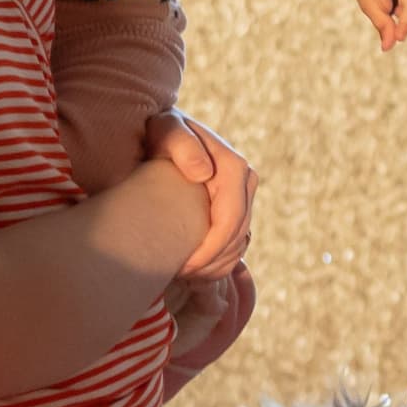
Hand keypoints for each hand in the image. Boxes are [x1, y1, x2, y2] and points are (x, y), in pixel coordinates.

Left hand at [148, 110, 256, 280]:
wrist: (164, 131)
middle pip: (237, 238)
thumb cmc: (160, 131)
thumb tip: (204, 174)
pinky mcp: (237, 206)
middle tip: (178, 275)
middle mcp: (246, 182)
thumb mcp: (166, 130)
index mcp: (234, 168)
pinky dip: (219, 261)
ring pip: (239, 244)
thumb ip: (182, 145)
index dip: (210, 251)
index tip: (183, 266)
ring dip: (215, 266)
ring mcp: (244, 195)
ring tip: (184, 274)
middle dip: (211, 263)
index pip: (230, 222)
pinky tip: (195, 268)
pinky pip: (237, 243)